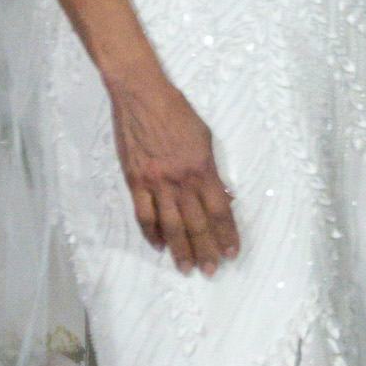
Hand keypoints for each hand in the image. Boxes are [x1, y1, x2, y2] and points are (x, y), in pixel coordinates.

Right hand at [109, 66, 239, 272]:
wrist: (141, 94)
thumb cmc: (177, 112)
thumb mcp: (205, 138)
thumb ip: (212, 170)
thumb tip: (223, 197)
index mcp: (202, 168)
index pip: (219, 210)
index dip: (227, 234)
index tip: (231, 252)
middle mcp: (180, 179)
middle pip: (196, 223)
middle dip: (206, 250)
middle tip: (210, 270)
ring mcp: (155, 181)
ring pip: (170, 225)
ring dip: (180, 249)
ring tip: (187, 268)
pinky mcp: (134, 180)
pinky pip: (143, 213)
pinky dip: (151, 232)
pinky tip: (159, 246)